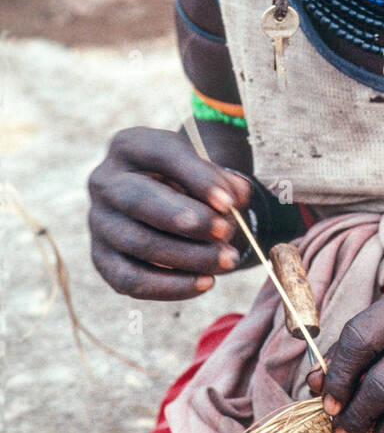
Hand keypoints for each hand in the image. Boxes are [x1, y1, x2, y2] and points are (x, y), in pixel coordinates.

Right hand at [88, 127, 251, 299]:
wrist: (166, 204)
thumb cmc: (189, 183)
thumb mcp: (206, 171)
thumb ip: (223, 182)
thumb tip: (234, 199)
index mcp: (129, 146)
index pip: (160, 155)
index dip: (197, 179)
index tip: (229, 202)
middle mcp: (104, 181)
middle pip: (138, 200)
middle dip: (186, 219)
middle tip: (225, 231)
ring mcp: (99, 221)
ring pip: (138, 243)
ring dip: (188, 256)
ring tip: (227, 260)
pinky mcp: (101, 258)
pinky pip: (130, 280)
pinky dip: (170, 286)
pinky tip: (205, 283)